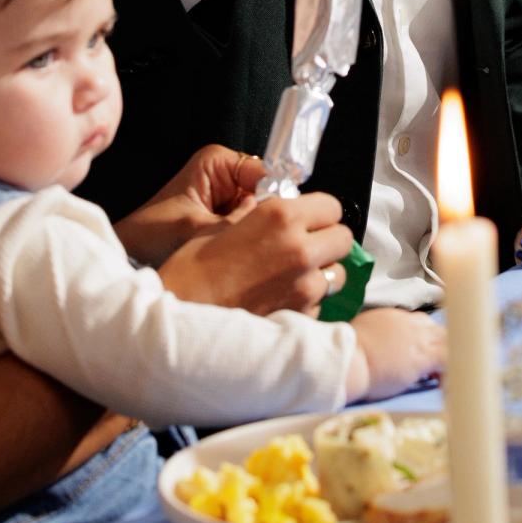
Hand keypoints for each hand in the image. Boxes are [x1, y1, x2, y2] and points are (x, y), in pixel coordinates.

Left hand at [113, 145, 267, 266]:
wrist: (130, 254)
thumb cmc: (151, 233)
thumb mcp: (196, 228)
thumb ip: (236, 225)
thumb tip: (273, 229)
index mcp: (218, 162)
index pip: (266, 173)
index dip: (276, 200)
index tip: (281, 225)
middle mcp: (227, 174)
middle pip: (268, 194)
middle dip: (264, 220)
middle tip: (256, 244)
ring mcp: (229, 197)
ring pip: (261, 215)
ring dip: (255, 234)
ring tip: (240, 252)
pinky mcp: (227, 218)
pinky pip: (250, 228)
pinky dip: (246, 243)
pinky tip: (236, 256)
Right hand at [154, 190, 354, 314]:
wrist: (178, 317)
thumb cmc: (192, 270)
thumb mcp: (225, 226)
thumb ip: (261, 217)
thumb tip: (281, 214)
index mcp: (280, 215)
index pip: (332, 205)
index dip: (320, 213)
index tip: (309, 221)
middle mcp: (300, 247)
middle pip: (343, 238)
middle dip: (328, 241)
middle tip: (306, 248)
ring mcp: (304, 285)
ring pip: (338, 274)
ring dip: (322, 274)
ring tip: (294, 279)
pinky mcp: (302, 317)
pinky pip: (320, 305)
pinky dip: (308, 304)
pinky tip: (282, 302)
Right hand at [345, 308, 447, 400]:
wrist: (348, 359)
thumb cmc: (347, 351)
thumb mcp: (362, 331)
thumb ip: (376, 333)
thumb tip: (376, 343)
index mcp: (394, 318)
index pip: (421, 321)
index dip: (425, 336)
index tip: (423, 350)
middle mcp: (410, 325)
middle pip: (437, 329)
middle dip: (440, 345)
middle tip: (436, 365)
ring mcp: (419, 340)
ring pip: (447, 342)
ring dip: (447, 356)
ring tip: (441, 376)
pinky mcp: (423, 359)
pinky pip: (447, 360)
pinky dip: (449, 370)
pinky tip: (444, 383)